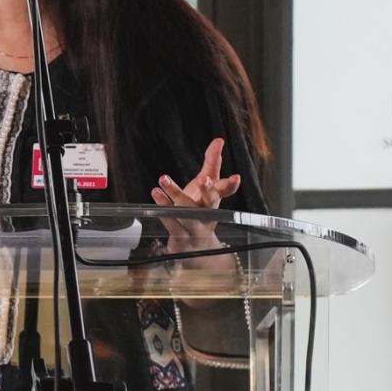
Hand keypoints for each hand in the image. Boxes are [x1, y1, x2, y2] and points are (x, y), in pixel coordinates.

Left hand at [150, 137, 240, 266]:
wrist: (196, 250)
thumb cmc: (199, 210)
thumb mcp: (205, 186)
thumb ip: (212, 163)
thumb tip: (219, 140)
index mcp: (214, 202)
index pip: (225, 192)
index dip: (230, 185)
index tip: (236, 177)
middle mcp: (207, 216)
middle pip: (210, 204)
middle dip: (209, 192)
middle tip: (205, 180)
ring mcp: (194, 229)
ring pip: (187, 214)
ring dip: (176, 196)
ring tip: (163, 180)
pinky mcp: (180, 239)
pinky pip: (171, 224)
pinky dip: (163, 210)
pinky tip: (156, 194)